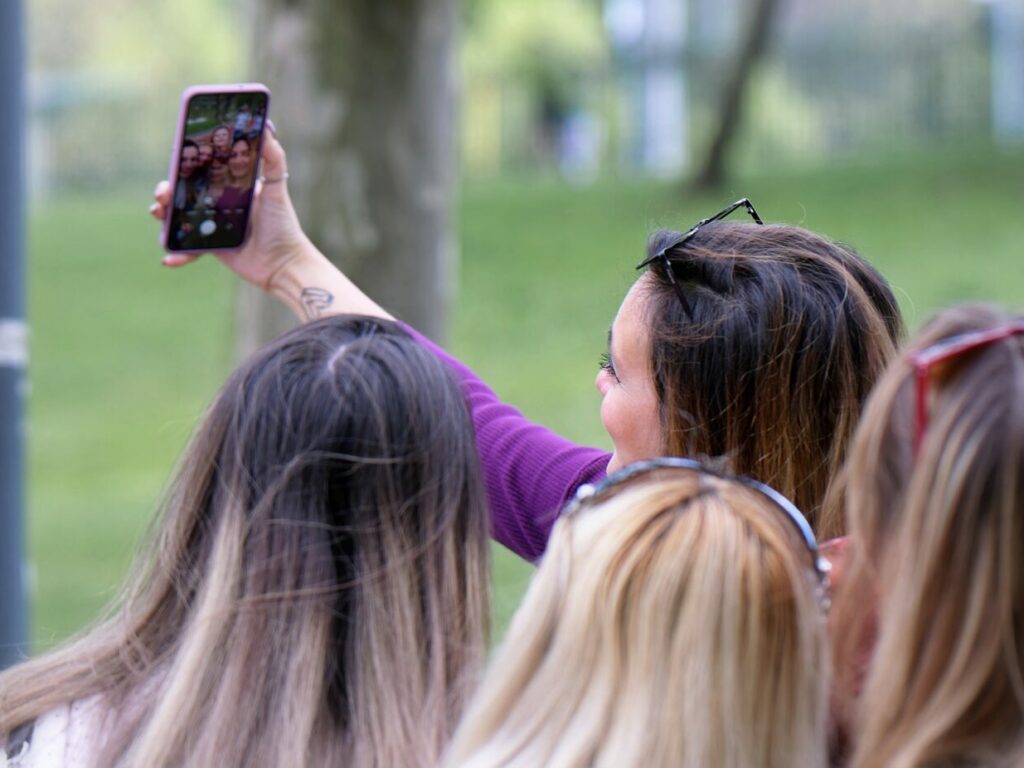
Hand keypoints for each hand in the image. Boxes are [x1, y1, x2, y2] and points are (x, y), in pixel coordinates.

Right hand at [151, 131, 310, 290]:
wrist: (285, 264)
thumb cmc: (283, 225)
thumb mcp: (277, 189)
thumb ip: (274, 159)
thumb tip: (267, 127)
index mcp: (230, 186)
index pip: (201, 171)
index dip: (184, 165)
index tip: (174, 159)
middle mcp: (218, 204)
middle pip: (183, 193)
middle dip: (166, 191)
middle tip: (162, 193)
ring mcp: (212, 226)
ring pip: (179, 219)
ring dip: (164, 217)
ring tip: (159, 215)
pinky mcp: (211, 248)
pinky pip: (188, 250)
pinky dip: (178, 254)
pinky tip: (168, 259)